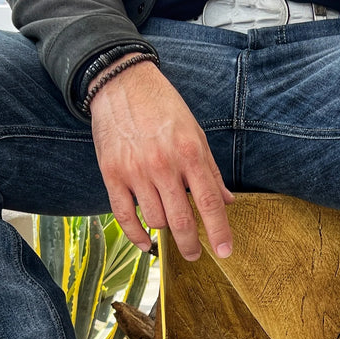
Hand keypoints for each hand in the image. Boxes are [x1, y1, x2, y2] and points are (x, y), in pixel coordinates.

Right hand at [89, 59, 233, 260]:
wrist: (121, 83)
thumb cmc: (163, 107)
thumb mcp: (195, 133)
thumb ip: (210, 170)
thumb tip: (227, 201)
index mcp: (189, 153)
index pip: (209, 202)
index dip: (219, 231)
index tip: (225, 252)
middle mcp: (163, 165)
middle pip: (181, 219)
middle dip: (190, 244)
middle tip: (194, 255)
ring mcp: (136, 171)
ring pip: (155, 219)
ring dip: (164, 229)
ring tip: (168, 226)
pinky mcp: (112, 174)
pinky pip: (124, 215)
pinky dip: (136, 235)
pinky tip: (146, 242)